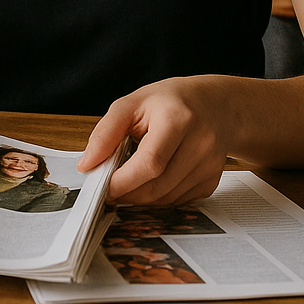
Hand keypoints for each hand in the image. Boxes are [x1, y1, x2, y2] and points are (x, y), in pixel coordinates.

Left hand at [77, 76, 231, 205]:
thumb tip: (87, 164)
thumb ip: (106, 133)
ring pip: (167, 199)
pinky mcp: (212, 180)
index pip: (149, 163)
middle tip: (111, 188)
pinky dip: (160, 198)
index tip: (103, 186)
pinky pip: (179, 201)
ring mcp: (210, 164)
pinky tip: (152, 181)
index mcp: (177, 119)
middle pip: (158, 186)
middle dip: (128, 193)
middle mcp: (200, 143)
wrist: (216, 105)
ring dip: (142, 198)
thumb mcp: (133, 103)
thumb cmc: (171, 101)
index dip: (123, 181)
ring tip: (130, 182)